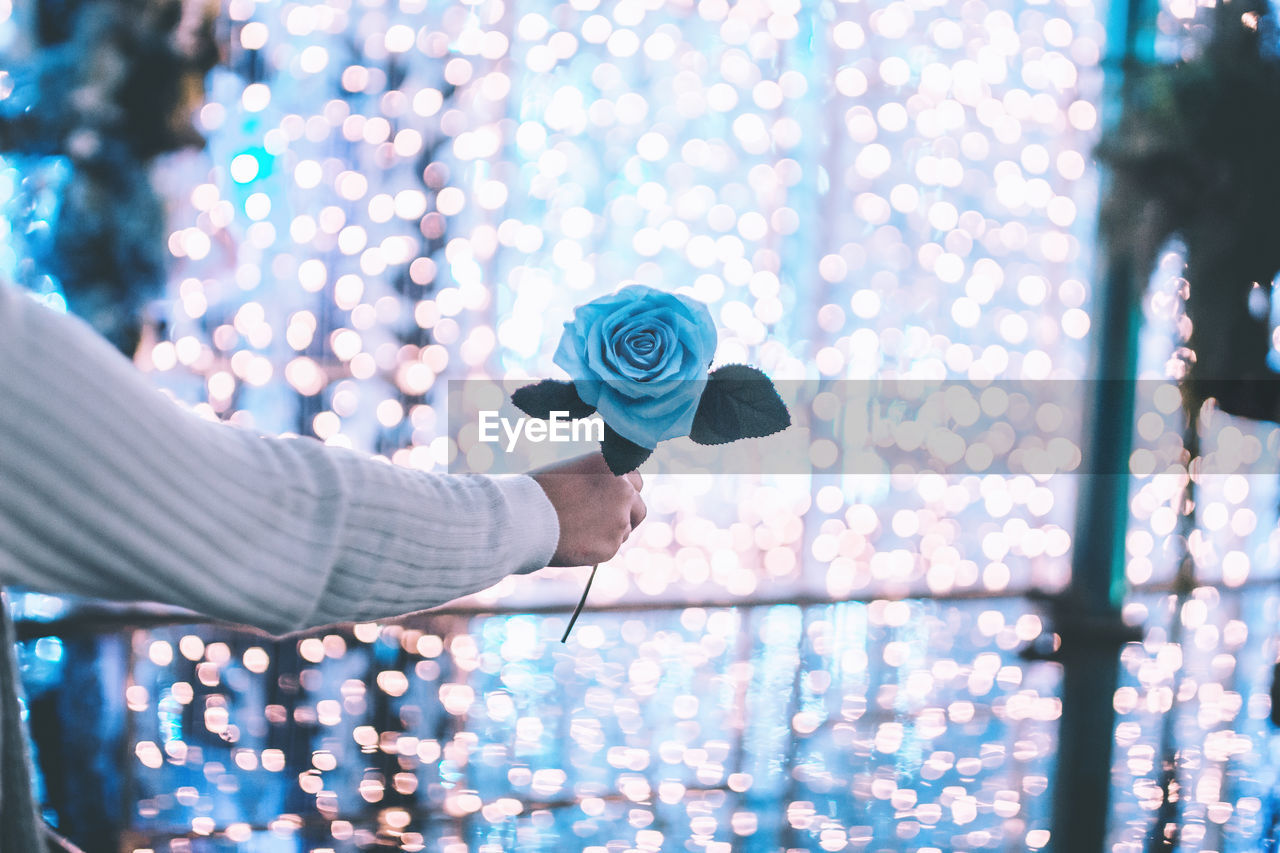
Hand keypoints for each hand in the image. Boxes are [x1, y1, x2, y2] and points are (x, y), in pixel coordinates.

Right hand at [529, 452, 645, 566]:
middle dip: (627, 516)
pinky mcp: (611, 546)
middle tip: (607, 522)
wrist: (522, 518)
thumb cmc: (536, 492)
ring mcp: (619, 519)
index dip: (624, 492)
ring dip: (609, 533)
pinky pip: (609, 549)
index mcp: (611, 465)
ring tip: (578, 531)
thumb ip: (595, 483)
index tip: (613, 501)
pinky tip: (574, 543)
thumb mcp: (570, 473)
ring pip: (624, 531)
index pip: (635, 480)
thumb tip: (604, 499)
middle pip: (638, 507)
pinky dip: (596, 549)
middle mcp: (622, 490)